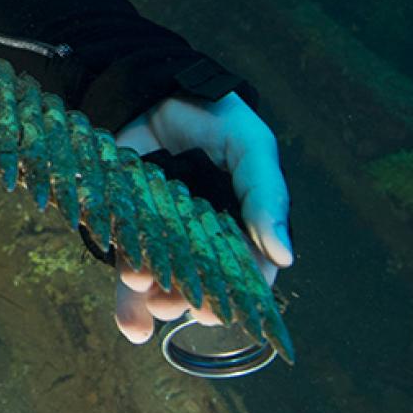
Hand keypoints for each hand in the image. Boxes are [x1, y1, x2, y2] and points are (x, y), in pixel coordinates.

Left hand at [110, 92, 293, 343]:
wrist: (153, 89)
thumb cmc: (215, 117)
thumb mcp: (251, 146)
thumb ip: (267, 196)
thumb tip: (285, 256)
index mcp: (243, 223)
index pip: (248, 271)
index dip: (239, 296)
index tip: (224, 310)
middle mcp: (205, 239)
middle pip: (202, 285)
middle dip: (190, 301)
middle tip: (178, 304)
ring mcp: (165, 237)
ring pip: (164, 286)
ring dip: (155, 302)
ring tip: (145, 292)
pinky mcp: (129, 229)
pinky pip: (130, 271)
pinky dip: (127, 303)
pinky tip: (130, 323)